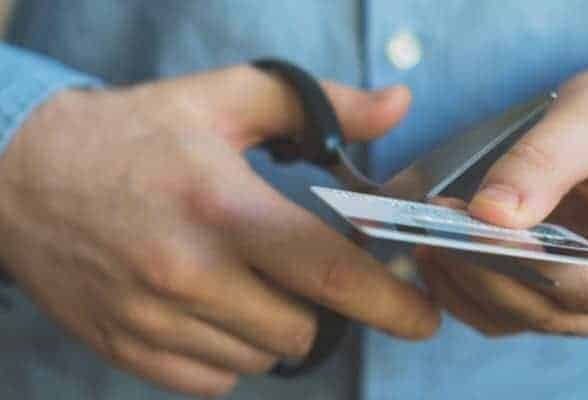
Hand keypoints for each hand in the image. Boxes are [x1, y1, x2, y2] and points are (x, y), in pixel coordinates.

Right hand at [0, 66, 438, 396]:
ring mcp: (154, 320)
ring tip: (246, 279)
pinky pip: (214, 379)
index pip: (328, 272)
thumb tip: (397, 104)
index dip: (389, 301)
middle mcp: (189, 273)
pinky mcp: (128, 349)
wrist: (22, 177)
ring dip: (273, 328)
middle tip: (302, 271)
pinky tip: (211, 306)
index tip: (424, 317)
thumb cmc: (133, 136)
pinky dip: (230, 351)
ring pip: (260, 359)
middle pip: (301, 330)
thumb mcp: (223, 99)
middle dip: (320, 308)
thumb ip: (318, 105)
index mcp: (223, 206)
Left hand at [417, 41, 587, 336]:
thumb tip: (488, 216)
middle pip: (550, 310)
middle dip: (485, 274)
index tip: (469, 230)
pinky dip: (469, 285)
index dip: (525, 264)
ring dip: (468, 283)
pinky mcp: (564, 296)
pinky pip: (507, 309)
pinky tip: (438, 250)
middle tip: (431, 232)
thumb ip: (542, 166)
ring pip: (521, 317)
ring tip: (425, 237)